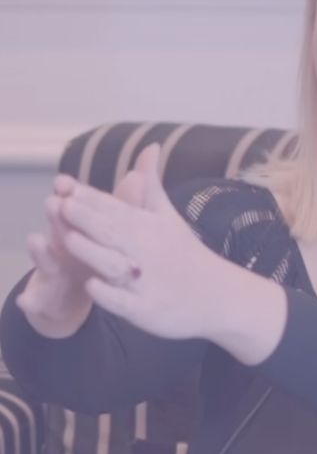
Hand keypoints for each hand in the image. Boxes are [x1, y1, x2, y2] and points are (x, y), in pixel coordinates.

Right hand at [16, 155, 148, 336]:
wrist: (71, 296)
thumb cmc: (95, 255)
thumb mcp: (116, 230)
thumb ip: (130, 197)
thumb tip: (152, 153)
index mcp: (82, 230)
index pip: (77, 210)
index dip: (72, 195)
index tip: (65, 181)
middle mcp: (63, 247)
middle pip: (60, 231)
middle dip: (57, 218)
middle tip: (53, 203)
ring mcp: (53, 273)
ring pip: (46, 262)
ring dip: (41, 253)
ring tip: (35, 240)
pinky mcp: (47, 299)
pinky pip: (39, 300)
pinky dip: (32, 299)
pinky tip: (26, 300)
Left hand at [53, 143, 229, 339]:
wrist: (218, 295)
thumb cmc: (185, 254)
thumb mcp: (168, 217)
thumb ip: (150, 185)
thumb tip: (150, 147)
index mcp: (148, 227)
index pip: (114, 209)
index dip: (89, 198)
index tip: (63, 185)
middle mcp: (147, 252)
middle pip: (112, 232)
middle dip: (86, 219)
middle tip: (60, 204)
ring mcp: (147, 282)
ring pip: (114, 265)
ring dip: (93, 252)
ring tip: (69, 240)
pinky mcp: (148, 310)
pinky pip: (126, 302)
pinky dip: (110, 294)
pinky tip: (92, 285)